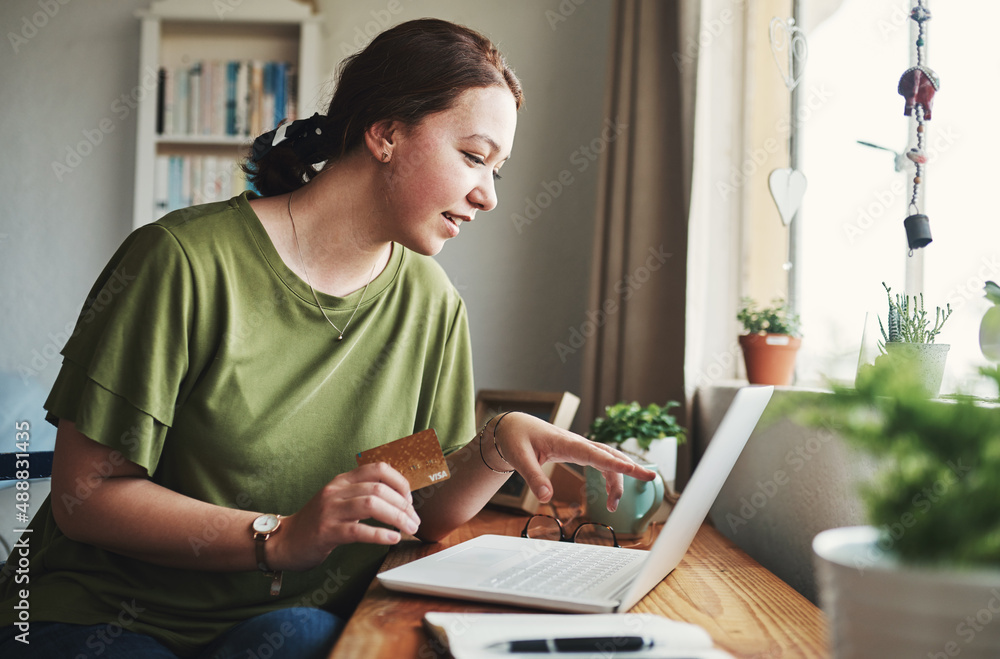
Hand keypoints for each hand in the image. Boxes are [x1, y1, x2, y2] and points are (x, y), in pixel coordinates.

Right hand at [270, 462, 420, 571]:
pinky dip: (380, 535)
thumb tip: (399, 499)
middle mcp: (336, 491)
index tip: (410, 500)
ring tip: (409, 528)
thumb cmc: (317, 523)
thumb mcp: (339, 500)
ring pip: (371, 504)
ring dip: (397, 517)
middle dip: (403, 505)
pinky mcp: (326, 531)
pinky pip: (358, 530)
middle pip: (379, 488)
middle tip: (414, 520)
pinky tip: (392, 539)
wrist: (285, 541)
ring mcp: (330, 510)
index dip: (400, 482)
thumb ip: (362, 494)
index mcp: (342, 480)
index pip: (378, 469)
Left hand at [488, 413, 656, 511]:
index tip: (635, 469)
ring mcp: (579, 447)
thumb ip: (534, 478)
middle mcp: (577, 443)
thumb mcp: (520, 459)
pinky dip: (610, 475)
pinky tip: (610, 494)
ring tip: (614, 506)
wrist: (513, 427)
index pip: (596, 453)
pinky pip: (601, 462)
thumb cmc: (516, 439)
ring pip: (608, 459)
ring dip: (617, 479)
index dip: (616, 462)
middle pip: (610, 455)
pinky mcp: (578, 452)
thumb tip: (546, 498)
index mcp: (566, 443)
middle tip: (650, 480)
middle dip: (631, 467)